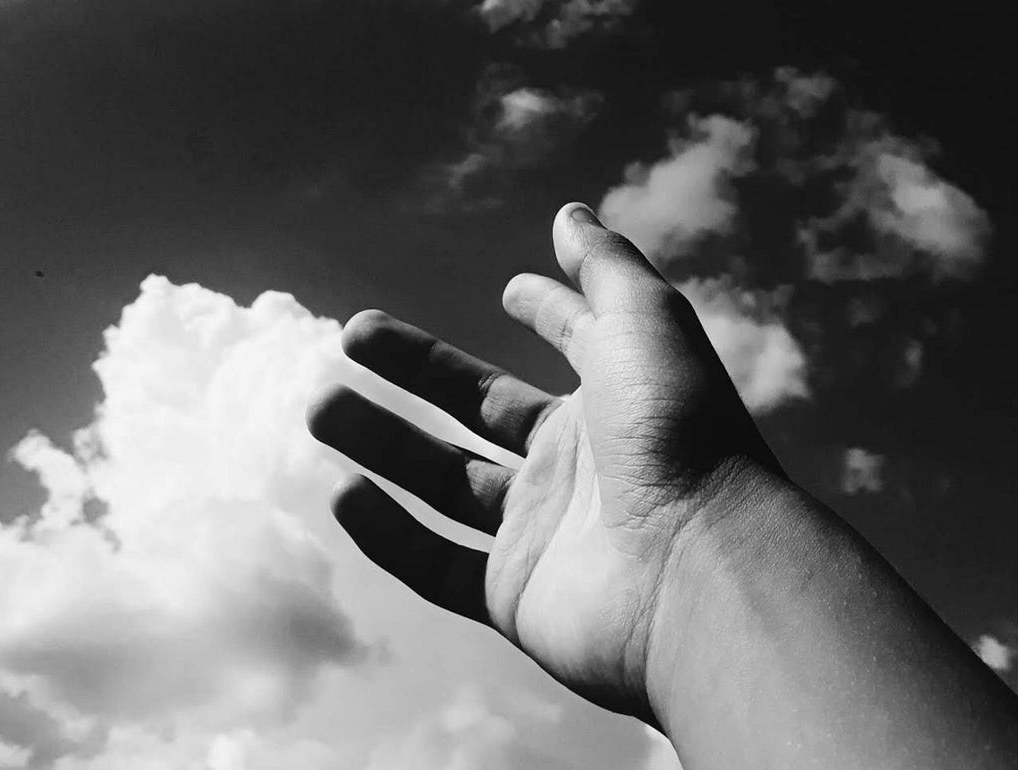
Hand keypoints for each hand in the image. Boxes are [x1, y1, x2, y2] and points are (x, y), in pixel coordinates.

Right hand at [307, 203, 779, 723]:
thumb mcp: (644, 326)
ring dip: (380, 443)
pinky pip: (437, 566)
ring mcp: (543, 536)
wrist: (700, 573)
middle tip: (349, 338)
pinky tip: (343, 493)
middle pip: (476, 410)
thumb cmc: (678, 436)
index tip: (514, 289)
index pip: (571, 344)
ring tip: (316, 406)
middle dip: (414, 371)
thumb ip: (603, 268)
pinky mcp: (515, 598)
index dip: (548, 312)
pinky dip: (388, 535)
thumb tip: (569, 214)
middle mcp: (576, 467)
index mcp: (614, 401)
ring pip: (441, 483)